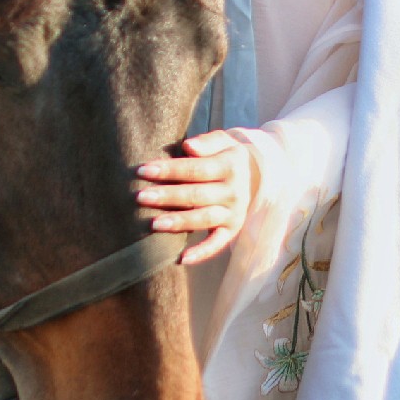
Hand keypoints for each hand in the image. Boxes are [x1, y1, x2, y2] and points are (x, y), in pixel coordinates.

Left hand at [135, 130, 257, 265]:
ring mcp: (234, 213)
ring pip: (204, 219)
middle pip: (197, 194)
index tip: (143, 170)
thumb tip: (188, 146)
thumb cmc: (226, 156)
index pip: (196, 168)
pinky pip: (217, 244)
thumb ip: (207, 142)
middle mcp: (234, 191)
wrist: (258, 175)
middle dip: (168, 196)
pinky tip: (182, 259)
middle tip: (141, 197)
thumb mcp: (224, 141)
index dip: (169, 170)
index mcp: (230, 166)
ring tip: (154, 224)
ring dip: (179, 222)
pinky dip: (202, 253)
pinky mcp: (232, 230)